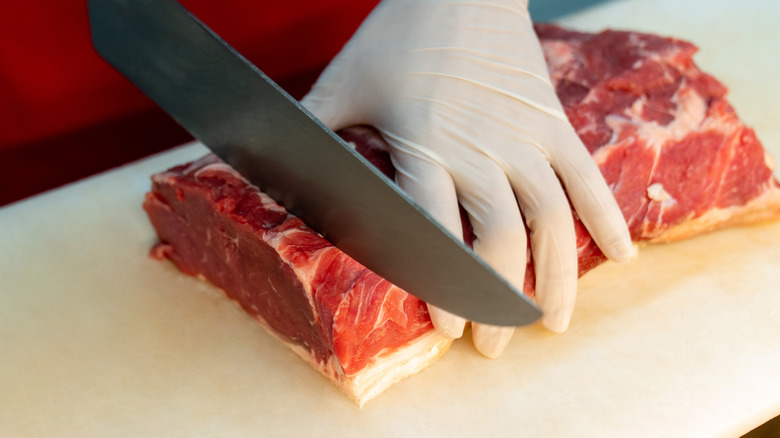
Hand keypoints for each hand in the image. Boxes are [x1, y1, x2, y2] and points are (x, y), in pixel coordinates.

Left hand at [301, 0, 632, 356]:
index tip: (449, 329)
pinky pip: (589, 177)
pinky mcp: (555, 123)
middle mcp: (482, 149)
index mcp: (427, 144)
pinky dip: (608, 218)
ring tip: (555, 323)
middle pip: (501, 240)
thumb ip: (315, 135)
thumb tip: (271, 171)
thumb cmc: (398, 34)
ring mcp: (527, 137)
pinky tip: (621, 255)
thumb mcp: (344, 83)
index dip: (445, 287)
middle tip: (492, 346)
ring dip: (559, 278)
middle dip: (499, 303)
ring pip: (553, 220)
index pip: (438, 232)